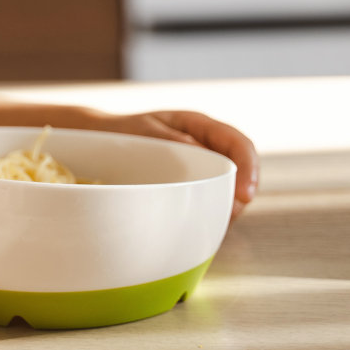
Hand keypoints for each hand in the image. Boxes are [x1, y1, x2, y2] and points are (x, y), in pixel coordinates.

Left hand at [90, 109, 259, 218]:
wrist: (100, 144)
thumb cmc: (121, 133)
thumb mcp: (143, 132)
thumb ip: (171, 142)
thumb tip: (200, 153)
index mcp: (199, 126)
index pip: (239, 144)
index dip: (249, 169)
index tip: (244, 195)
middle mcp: (207, 147)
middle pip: (241, 172)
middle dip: (238, 195)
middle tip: (224, 215)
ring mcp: (203, 168)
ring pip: (229, 191)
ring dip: (223, 207)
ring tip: (201, 220)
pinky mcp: (194, 188)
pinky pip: (211, 203)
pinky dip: (208, 214)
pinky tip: (192, 223)